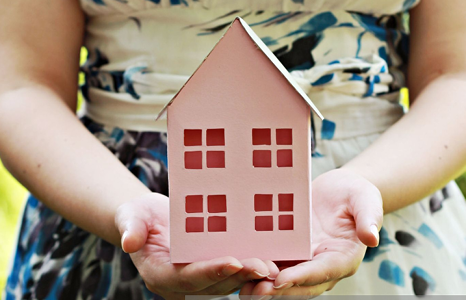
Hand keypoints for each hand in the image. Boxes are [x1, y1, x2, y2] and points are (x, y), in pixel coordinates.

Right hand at [115, 193, 278, 299]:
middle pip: (213, 284)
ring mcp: (198, 279)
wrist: (150, 220)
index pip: (187, 278)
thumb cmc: (139, 216)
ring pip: (228, 283)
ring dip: (251, 277)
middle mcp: (181, 283)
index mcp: (160, 274)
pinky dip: (250, 269)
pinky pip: (232, 274)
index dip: (211, 272)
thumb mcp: (130, 215)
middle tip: (265, 267)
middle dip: (240, 276)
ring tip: (274, 266)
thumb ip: (131, 227)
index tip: (233, 262)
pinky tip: (272, 259)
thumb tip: (129, 242)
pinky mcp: (211, 271)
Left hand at [240, 168, 383, 297]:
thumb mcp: (365, 198)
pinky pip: (273, 265)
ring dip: (264, 287)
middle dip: (278, 291)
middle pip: (300, 286)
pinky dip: (257, 271)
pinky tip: (238, 269)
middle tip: (255, 291)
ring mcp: (302, 261)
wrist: (337, 190)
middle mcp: (320, 266)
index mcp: (341, 258)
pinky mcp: (287, 252)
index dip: (302, 277)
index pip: (322, 272)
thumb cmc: (353, 193)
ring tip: (242, 287)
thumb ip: (368, 217)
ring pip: (283, 282)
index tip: (281, 279)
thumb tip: (372, 238)